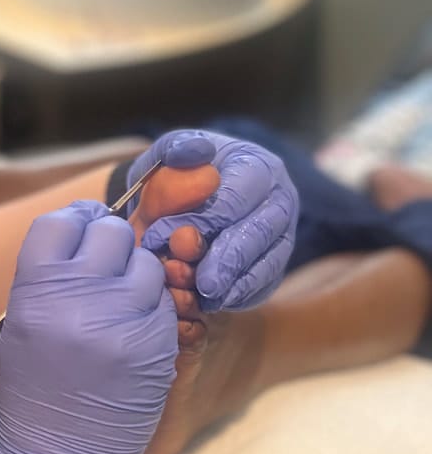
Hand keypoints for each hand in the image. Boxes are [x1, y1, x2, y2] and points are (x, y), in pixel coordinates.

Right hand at [0, 201, 177, 453]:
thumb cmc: (35, 392)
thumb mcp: (19, 330)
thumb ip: (44, 279)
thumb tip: (76, 235)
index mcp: (36, 292)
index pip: (60, 222)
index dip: (74, 218)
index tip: (84, 224)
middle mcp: (81, 300)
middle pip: (110, 232)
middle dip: (109, 241)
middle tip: (107, 260)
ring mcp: (124, 321)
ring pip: (146, 263)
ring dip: (136, 272)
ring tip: (122, 298)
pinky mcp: (158, 343)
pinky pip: (163, 300)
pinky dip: (152, 304)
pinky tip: (136, 323)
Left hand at [127, 129, 298, 310]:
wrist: (187, 198)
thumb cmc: (178, 176)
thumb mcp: (169, 155)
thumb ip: (176, 150)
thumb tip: (198, 153)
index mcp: (256, 165)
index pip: (234, 197)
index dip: (203, 223)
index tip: (170, 241)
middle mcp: (279, 197)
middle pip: (258, 233)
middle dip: (227, 260)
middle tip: (203, 284)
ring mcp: (284, 232)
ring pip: (268, 262)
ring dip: (235, 284)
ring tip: (207, 298)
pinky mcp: (278, 262)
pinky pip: (267, 282)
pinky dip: (242, 295)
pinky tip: (217, 302)